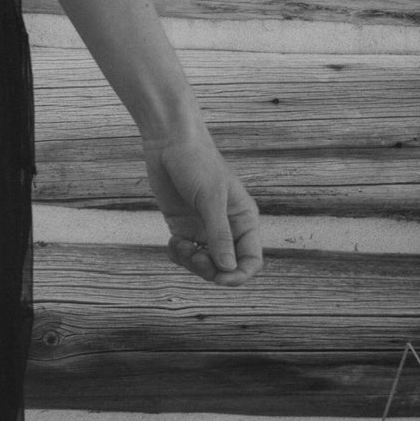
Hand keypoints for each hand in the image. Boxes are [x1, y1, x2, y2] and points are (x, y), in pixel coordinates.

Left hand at [141, 125, 262, 285]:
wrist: (169, 142)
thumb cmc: (196, 163)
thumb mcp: (210, 199)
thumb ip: (220, 234)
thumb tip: (228, 268)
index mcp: (244, 220)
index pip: (250, 259)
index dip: (239, 274)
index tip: (220, 278)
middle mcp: (226, 228)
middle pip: (226, 267)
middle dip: (210, 269)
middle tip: (195, 257)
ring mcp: (203, 228)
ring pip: (204, 264)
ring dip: (191, 263)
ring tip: (179, 246)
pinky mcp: (183, 226)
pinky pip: (185, 253)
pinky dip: (178, 255)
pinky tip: (172, 243)